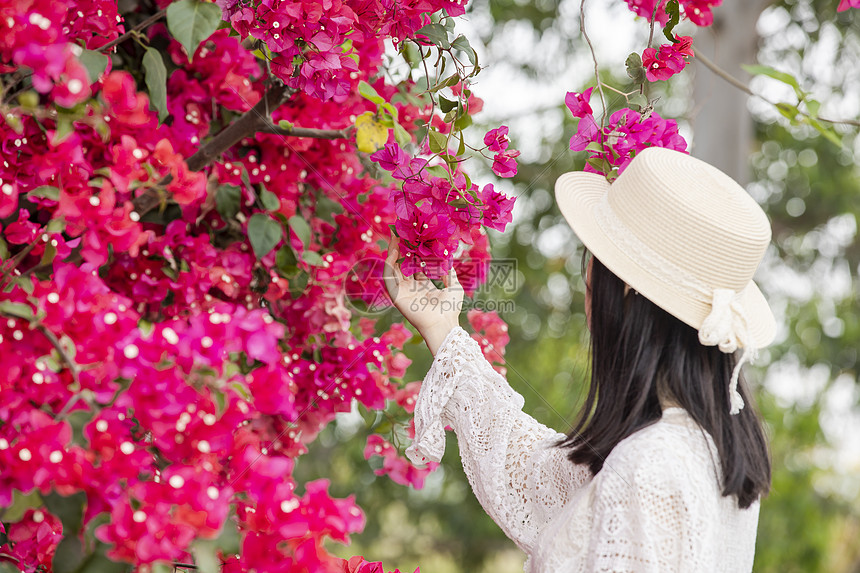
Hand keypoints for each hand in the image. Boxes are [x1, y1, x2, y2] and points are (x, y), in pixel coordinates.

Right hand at [383, 237, 463, 354]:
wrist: (444, 323)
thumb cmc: (450, 308)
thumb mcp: (454, 285)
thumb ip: (450, 271)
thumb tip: (449, 257)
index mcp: (424, 287)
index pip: (416, 266)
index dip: (415, 253)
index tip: (415, 239)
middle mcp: (412, 288)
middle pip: (404, 265)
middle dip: (403, 250)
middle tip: (402, 233)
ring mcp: (403, 292)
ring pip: (395, 269)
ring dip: (393, 253)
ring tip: (395, 237)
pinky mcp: (396, 296)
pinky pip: (389, 277)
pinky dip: (389, 264)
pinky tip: (393, 251)